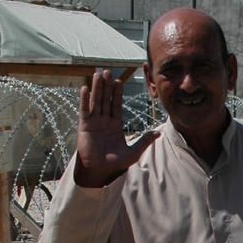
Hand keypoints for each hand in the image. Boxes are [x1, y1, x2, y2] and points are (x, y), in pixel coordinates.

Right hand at [74, 69, 157, 187]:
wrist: (101, 171)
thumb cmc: (116, 163)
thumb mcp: (134, 151)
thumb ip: (144, 141)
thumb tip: (158, 133)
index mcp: (115, 124)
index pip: (116, 105)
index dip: (117, 93)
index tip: (119, 81)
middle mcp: (104, 121)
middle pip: (105, 99)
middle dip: (106, 86)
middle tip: (107, 72)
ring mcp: (93, 122)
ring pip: (95, 101)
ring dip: (96, 88)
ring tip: (98, 75)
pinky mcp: (84, 126)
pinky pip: (84, 110)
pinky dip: (84, 100)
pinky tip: (85, 88)